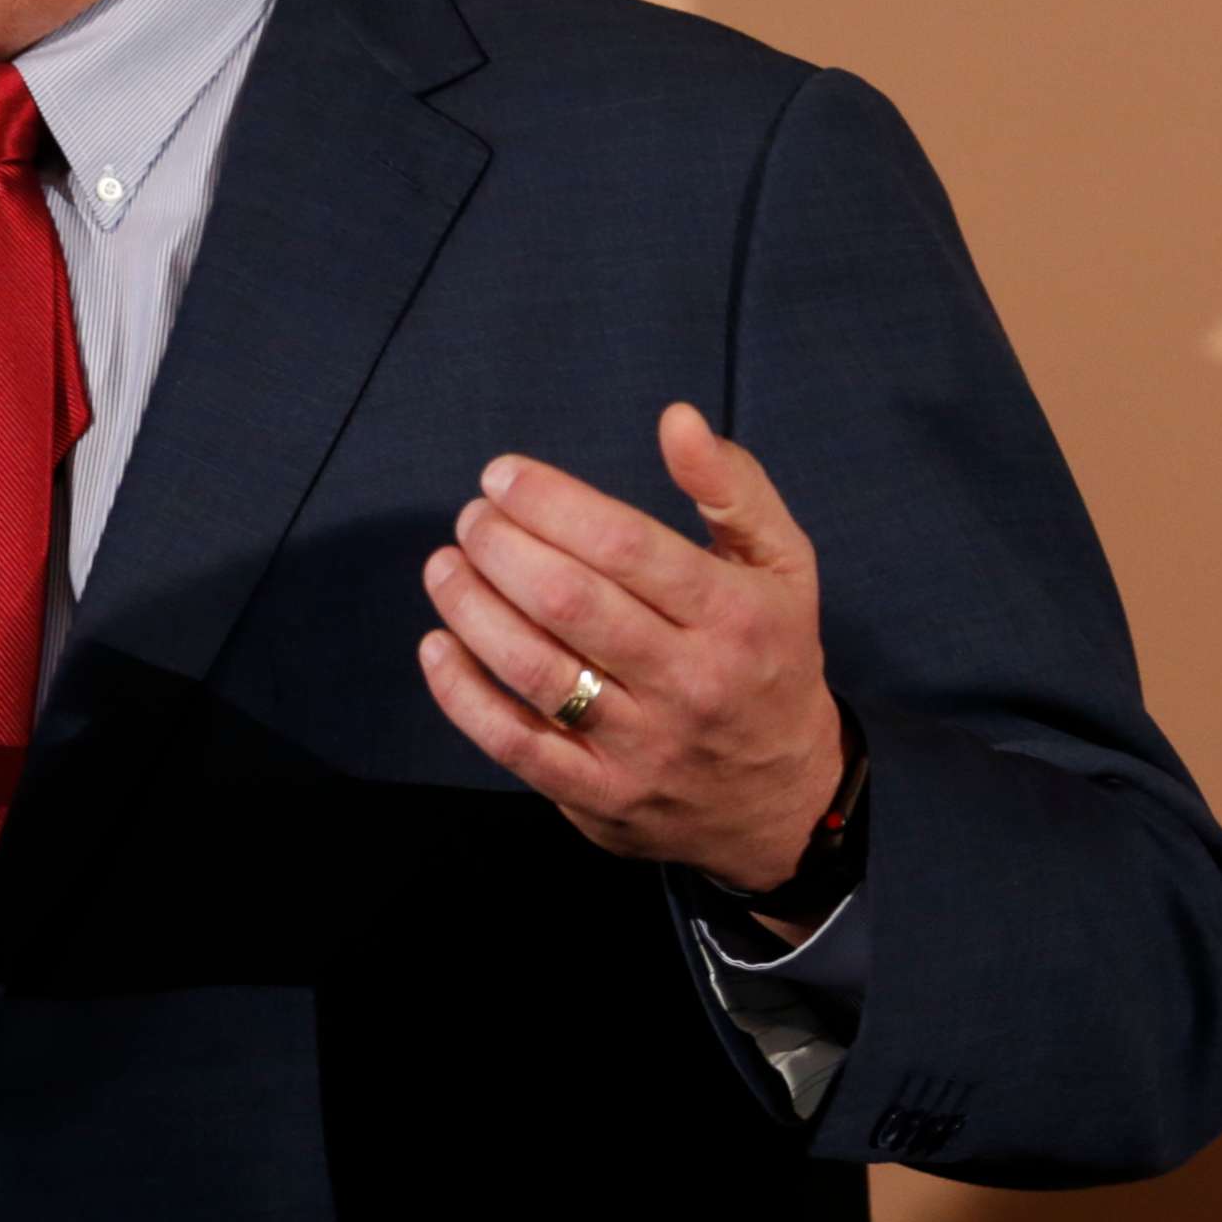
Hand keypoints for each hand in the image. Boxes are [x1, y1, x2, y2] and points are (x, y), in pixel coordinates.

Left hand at [417, 403, 846, 901]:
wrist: (785, 802)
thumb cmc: (770, 655)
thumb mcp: (783, 565)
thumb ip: (732, 488)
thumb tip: (677, 419)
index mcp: (735, 615)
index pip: (626, 547)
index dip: (550, 502)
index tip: (501, 475)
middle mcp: (690, 682)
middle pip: (570, 602)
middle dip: (502, 546)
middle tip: (472, 518)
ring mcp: (642, 747)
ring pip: (535, 670)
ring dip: (471, 608)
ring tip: (445, 565)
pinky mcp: (600, 797)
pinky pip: (516, 745)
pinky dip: (462, 695)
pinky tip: (436, 645)